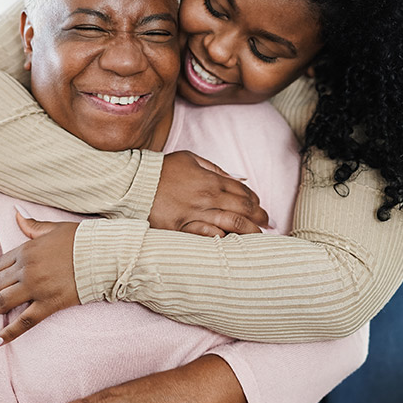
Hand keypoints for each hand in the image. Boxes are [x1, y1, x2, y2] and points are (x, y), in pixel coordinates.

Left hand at [0, 212, 78, 346]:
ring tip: (4, 308)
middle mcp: (27, 269)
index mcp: (27, 250)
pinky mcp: (49, 305)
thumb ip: (33, 225)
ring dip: (0, 306)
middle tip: (4, 293)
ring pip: (4, 302)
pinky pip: (24, 322)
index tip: (2, 278)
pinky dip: (7, 334)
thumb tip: (17, 215)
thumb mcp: (55, 228)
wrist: (104, 255)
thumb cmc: (82, 240)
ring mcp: (37, 288)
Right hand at [149, 151, 268, 235]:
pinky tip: (231, 243)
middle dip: (259, 218)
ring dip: (248, 232)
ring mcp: (195, 213)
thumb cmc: (163, 170)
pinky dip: (222, 239)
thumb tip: (237, 178)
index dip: (256, 202)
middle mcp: (207, 197)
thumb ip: (215, 168)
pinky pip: (206, 235)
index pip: (243, 192)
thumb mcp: (190, 158)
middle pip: (243, 209)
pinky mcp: (181, 228)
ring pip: (231, 224)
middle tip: (267, 225)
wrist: (134, 183)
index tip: (260, 208)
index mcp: (211, 180)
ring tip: (257, 239)